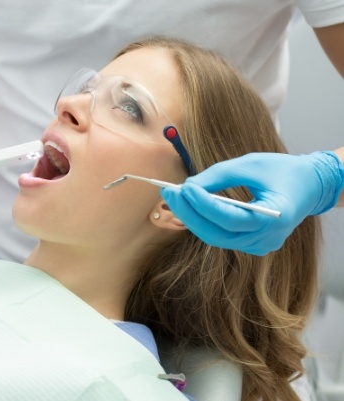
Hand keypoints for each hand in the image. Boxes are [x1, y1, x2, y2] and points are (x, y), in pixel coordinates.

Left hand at [161, 151, 343, 255]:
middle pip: (217, 233)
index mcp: (275, 218)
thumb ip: (218, 175)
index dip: (203, 204)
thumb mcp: (251, 164)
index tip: (183, 188)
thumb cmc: (283, 170)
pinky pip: (222, 236)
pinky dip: (204, 221)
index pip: (230, 218)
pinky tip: (190, 206)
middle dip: (189, 213)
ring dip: (192, 218)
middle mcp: (266, 239)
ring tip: (175, 197)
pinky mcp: (252, 245)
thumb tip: (188, 186)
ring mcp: (259, 246)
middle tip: (169, 192)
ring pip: (216, 237)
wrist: (310, 186)